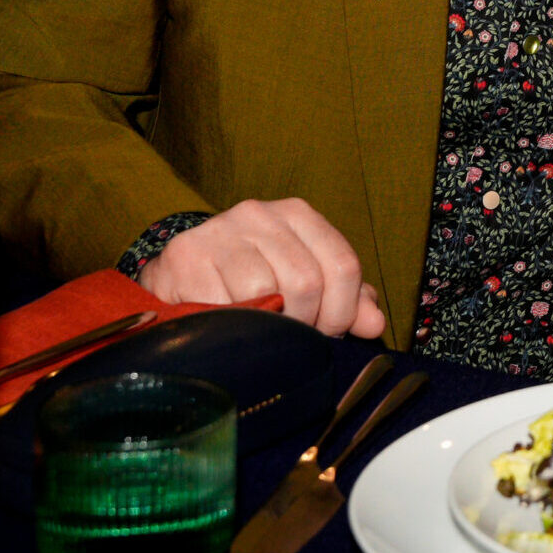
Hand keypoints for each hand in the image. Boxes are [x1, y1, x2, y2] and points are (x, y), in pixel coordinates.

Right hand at [139, 199, 385, 338]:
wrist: (177, 277)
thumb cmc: (248, 279)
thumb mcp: (301, 280)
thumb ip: (346, 299)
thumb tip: (375, 323)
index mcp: (298, 214)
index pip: (343, 266)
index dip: (342, 312)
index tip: (327, 332)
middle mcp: (261, 213)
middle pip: (308, 282)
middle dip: (304, 324)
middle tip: (290, 339)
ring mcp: (221, 231)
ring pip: (266, 293)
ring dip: (266, 328)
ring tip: (258, 331)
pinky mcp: (186, 256)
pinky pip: (223, 306)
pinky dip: (231, 327)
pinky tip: (226, 326)